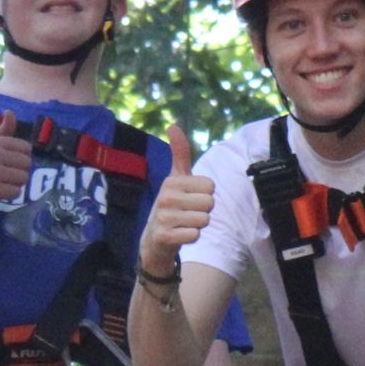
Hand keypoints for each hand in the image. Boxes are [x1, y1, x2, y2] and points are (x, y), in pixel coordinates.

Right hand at [0, 126, 33, 221]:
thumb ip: (3, 132)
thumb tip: (10, 112)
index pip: (26, 148)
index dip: (20, 159)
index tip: (7, 164)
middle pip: (27, 163)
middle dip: (19, 173)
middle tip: (3, 177)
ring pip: (23, 178)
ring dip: (15, 185)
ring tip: (0, 184)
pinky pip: (16, 192)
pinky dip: (10, 196)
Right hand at [139, 123, 209, 276]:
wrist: (153, 240)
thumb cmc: (171, 206)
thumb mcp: (175, 178)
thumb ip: (179, 153)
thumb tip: (172, 125)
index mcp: (171, 180)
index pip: (210, 186)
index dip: (204, 195)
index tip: (190, 199)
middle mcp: (165, 196)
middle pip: (210, 203)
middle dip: (203, 211)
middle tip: (187, 214)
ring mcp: (163, 217)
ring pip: (204, 220)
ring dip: (198, 225)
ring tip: (183, 224)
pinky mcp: (164, 236)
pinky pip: (195, 235)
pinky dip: (192, 237)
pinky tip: (180, 235)